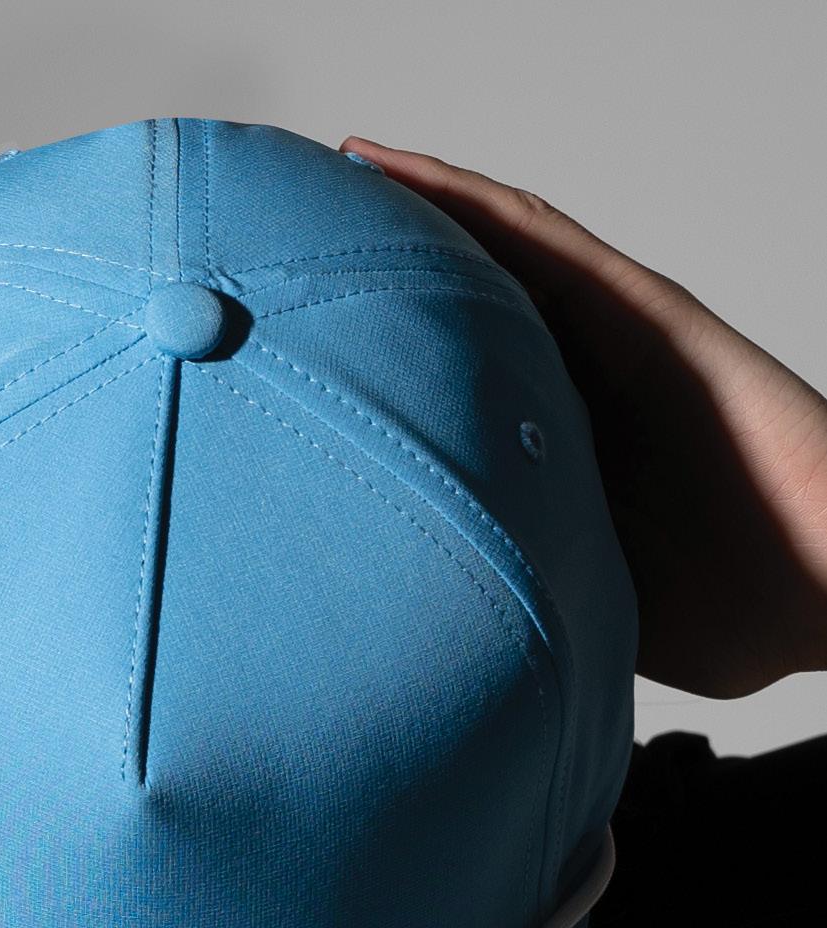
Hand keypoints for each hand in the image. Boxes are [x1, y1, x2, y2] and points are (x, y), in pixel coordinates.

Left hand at [340, 136, 826, 697]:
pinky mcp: (642, 314)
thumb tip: (439, 655)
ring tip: (323, 179)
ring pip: (489, 259)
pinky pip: (541, 241)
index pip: (452, 397)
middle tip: (285, 259)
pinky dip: (467, 200)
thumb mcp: (593, 613)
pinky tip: (393, 167)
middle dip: (381, 283)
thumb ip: (527, 604)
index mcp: (563, 455)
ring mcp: (610, 344)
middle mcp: (579, 389)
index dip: (378, 374)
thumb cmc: (746, 612)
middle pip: (460, 317)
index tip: (294, 372)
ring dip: (408, 214)